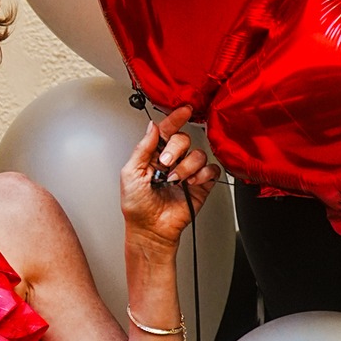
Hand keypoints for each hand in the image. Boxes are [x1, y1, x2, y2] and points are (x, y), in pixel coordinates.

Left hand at [120, 106, 220, 251]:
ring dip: (186, 166)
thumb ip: (143, 148)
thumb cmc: (137, 206)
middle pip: (183, 139)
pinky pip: (211, 169)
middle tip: (165, 164)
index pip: (166, 131)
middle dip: (175, 149)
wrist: (150, 229)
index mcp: (154, 155)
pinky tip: (191, 182)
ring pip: (198, 154)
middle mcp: (172, 161)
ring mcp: (187, 172)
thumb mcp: (130, 173)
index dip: (175, 119)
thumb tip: (152, 126)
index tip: (183, 110)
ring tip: (174, 180)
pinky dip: (202, 174)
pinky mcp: (201, 185)